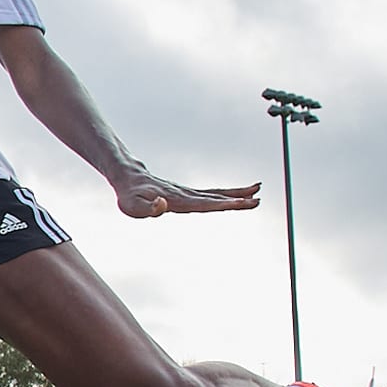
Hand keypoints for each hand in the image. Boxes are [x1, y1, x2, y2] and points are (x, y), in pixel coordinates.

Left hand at [115, 171, 260, 218]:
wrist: (128, 178)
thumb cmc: (129, 195)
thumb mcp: (132, 207)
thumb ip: (147, 208)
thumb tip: (161, 205)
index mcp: (177, 200)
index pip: (205, 204)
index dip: (224, 205)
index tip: (241, 203)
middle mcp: (185, 195)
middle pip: (216, 197)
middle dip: (238, 199)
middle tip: (258, 200)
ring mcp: (187, 193)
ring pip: (216, 193)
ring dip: (237, 193)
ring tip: (256, 192)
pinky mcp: (186, 193)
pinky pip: (210, 194)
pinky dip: (225, 194)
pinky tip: (235, 195)